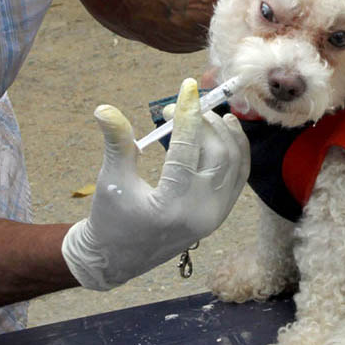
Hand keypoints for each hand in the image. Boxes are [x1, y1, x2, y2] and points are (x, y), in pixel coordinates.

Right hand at [62, 78, 249, 289]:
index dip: (188, 113)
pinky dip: (236, 149)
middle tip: (181, 106)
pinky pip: (239, 175)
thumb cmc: (110, 217)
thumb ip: (116, 143)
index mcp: (171, 206)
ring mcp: (215, 215)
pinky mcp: (220, 214)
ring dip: (224, 132)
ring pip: (234, 162)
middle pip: (216, 152)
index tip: (187, 86)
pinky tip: (225, 130)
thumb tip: (105, 108)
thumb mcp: (112, 179)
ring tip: (206, 113)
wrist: (119, 257)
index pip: (187, 149)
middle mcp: (201, 213)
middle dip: (203, 121)